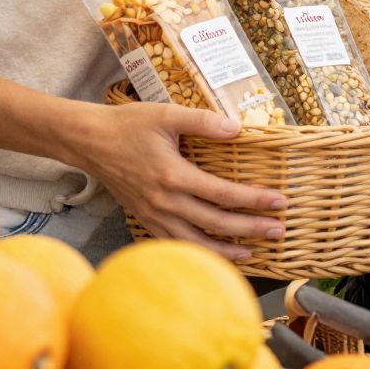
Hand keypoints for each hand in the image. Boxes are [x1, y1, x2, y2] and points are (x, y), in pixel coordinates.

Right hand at [69, 102, 285, 260]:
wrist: (89, 141)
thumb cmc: (129, 125)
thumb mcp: (167, 114)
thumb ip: (204, 121)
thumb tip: (237, 128)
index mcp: (174, 176)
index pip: (224, 194)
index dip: (255, 200)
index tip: (280, 202)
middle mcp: (165, 202)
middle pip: (216, 223)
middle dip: (250, 228)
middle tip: (279, 231)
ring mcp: (153, 214)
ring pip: (194, 241)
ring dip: (225, 251)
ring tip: (252, 254)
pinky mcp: (144, 218)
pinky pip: (174, 242)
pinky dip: (196, 252)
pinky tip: (212, 254)